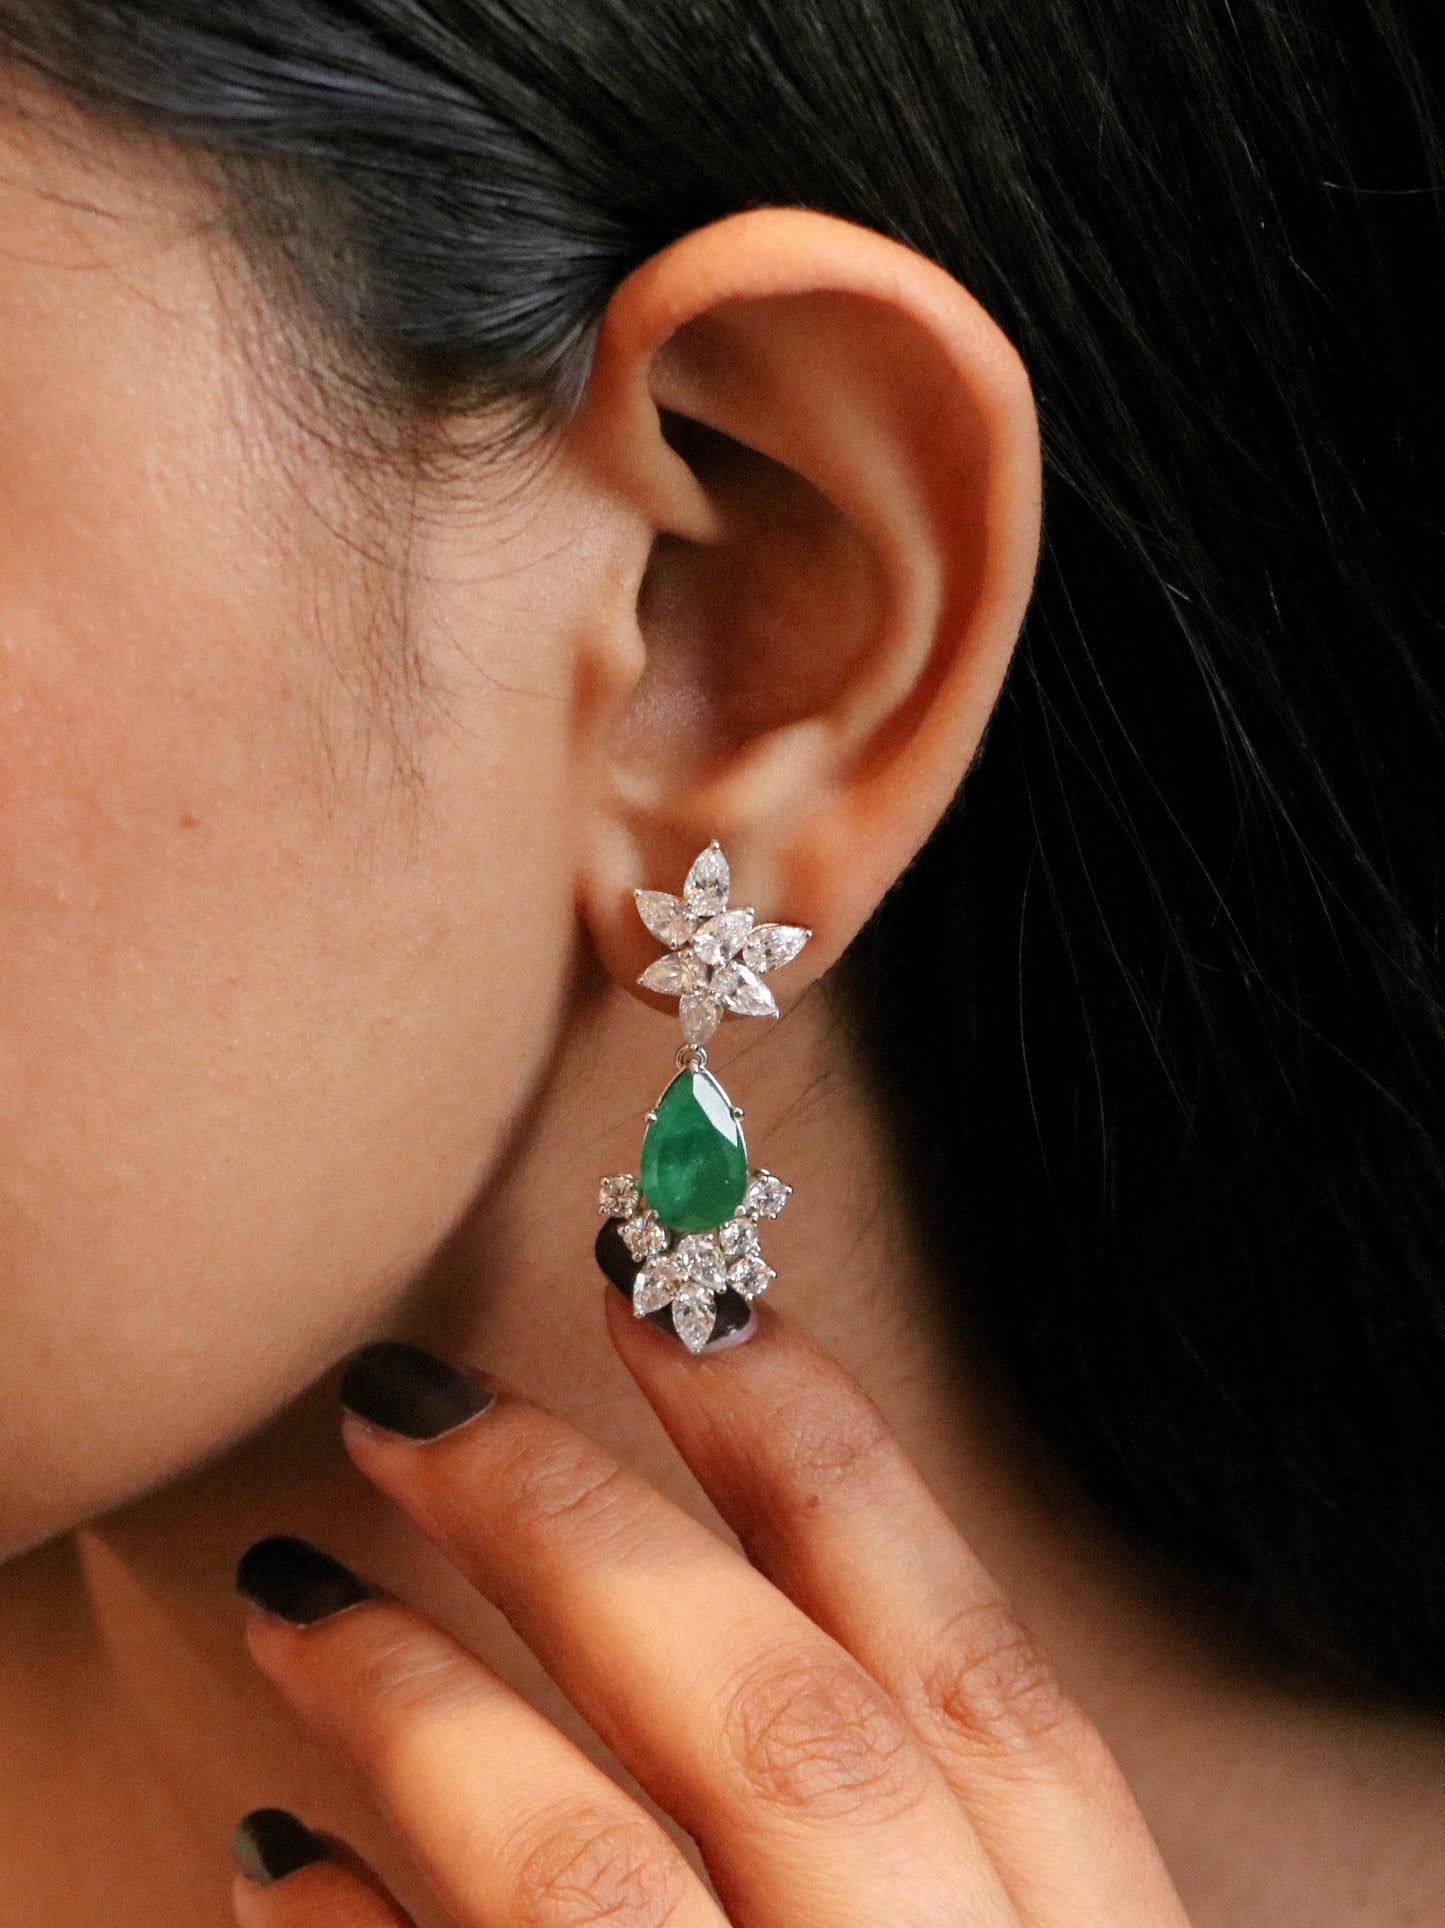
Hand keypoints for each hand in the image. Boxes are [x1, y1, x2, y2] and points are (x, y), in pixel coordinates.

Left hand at [231, 1283, 1190, 1925]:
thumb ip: (917, 1843)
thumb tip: (703, 1597)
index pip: (972, 1688)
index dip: (830, 1465)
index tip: (683, 1295)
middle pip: (789, 1737)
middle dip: (586, 1530)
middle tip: (408, 1399)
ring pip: (590, 1883)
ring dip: (424, 1701)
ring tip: (291, 1590)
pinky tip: (268, 1873)